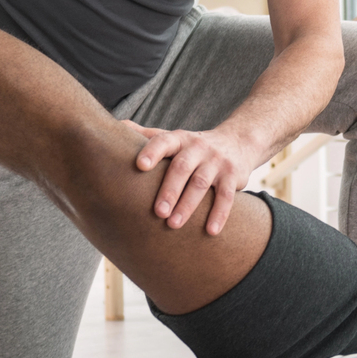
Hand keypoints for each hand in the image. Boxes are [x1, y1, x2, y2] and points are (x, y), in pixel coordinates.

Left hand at [123, 120, 265, 234]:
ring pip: (201, 184)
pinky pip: (226, 197)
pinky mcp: (232, 177)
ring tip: (174, 225)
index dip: (152, 152)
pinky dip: (219, 214)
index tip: (140, 166)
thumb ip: (148, 136)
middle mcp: (198, 148)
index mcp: (179, 139)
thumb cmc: (195, 147)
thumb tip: (117, 125)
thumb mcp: (174, 138)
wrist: (239, 142)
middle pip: (181, 168)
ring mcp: (217, 162)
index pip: (164, 142)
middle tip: (157, 212)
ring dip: (188, 205)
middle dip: (169, 190)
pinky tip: (210, 231)